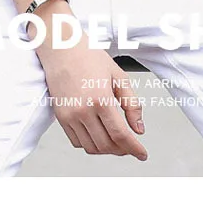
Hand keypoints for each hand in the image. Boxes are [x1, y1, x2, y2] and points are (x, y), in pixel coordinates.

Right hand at [35, 23, 147, 161]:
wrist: (61, 48)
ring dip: (107, 150)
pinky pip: (77, 142)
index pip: (120, 135)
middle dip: (122, 150)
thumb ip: (132, 104)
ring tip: (116, 141)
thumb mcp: (118, 75)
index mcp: (100, 98)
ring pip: (91, 148)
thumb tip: (139, 129)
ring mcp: (70, 116)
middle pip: (106, 145)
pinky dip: (90, 144)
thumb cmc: (89, 56)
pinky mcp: (61, 118)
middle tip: (131, 145)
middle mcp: (83, 111)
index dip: (134, 148)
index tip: (142, 154)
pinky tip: (99, 134)